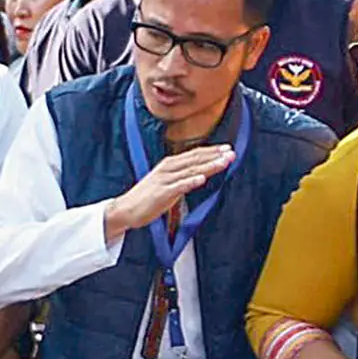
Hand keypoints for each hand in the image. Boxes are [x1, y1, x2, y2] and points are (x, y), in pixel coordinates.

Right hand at [97, 144, 235, 242]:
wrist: (126, 209)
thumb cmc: (147, 198)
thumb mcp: (168, 183)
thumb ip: (183, 178)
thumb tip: (201, 174)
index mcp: (170, 165)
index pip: (194, 155)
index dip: (212, 151)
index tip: (227, 149)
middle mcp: (168, 168)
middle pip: (195, 159)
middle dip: (215, 156)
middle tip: (231, 152)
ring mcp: (165, 180)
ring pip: (190, 170)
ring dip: (208, 166)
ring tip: (223, 163)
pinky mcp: (162, 193)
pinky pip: (179, 186)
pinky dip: (191, 181)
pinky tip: (202, 178)